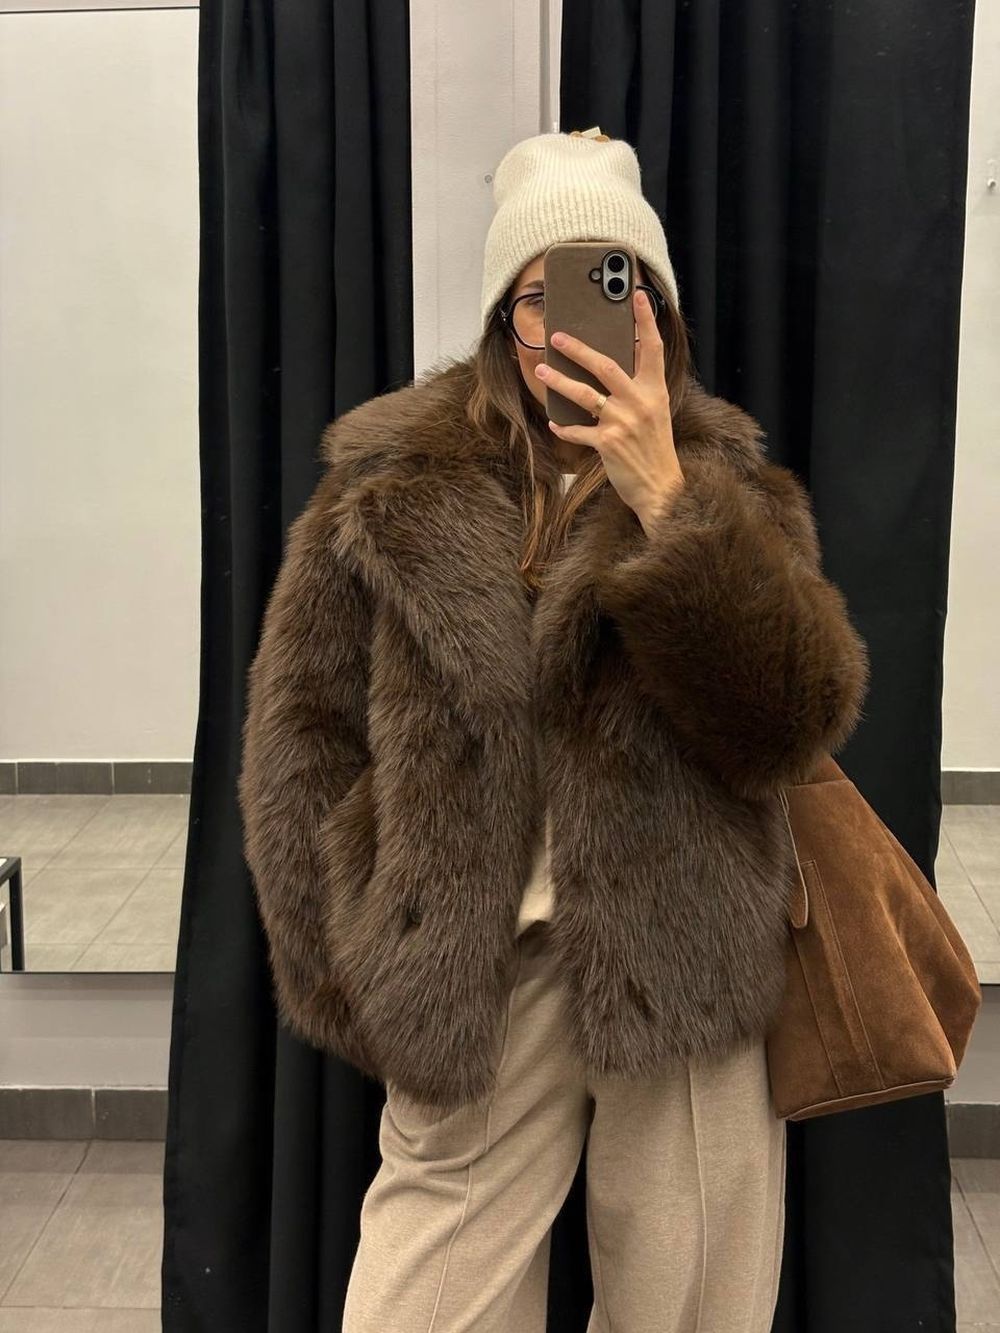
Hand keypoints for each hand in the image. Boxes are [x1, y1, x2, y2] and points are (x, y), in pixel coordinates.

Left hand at [535, 287, 684, 534]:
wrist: (662, 489)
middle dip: (578, 349)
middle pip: (605, 365)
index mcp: (655, 391)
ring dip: (559, 382)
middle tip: (557, 337)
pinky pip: (579, 430)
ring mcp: (623, 422)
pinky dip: (565, 427)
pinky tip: (554, 423)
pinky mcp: (608, 444)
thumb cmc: (656, 451)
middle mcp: (640, 402)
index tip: (636, 295)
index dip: (645, 320)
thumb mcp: (657, 414)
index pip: (652, 348)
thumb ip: (640, 391)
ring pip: (585, 394)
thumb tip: (614, 371)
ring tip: (542, 372)